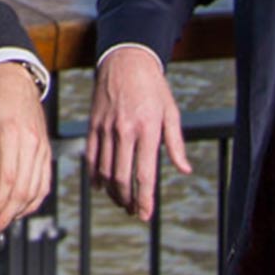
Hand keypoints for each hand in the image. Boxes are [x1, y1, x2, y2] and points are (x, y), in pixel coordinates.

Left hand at [0, 61, 51, 240]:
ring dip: (20, 211)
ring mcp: (42, 147)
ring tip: (3, 224)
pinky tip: (20, 210)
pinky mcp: (46, 150)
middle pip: (24, 188)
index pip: (8, 177)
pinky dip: (35, 200)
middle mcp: (32, 142)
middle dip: (7, 214)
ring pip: (37, 189)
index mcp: (12, 133)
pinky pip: (45, 181)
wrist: (14, 77)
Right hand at [81, 47, 193, 220]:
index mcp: (146, 129)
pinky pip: (91, 156)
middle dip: (127, 200)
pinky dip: (94, 175)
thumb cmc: (152, 86)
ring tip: (121, 201)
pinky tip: (101, 186)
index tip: (145, 214)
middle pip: (121, 177)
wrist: (125, 60)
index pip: (143, 174)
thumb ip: (176, 144)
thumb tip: (184, 169)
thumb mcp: (171, 112)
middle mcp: (124, 131)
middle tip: (133, 212)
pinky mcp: (93, 125)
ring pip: (104, 170)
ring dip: (112, 192)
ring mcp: (106, 129)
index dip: (144, 198)